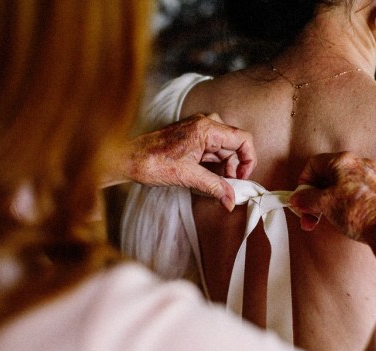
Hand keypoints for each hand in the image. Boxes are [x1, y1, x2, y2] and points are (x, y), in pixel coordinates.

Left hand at [105, 113, 255, 210]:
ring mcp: (198, 129)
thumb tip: (231, 201)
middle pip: (234, 144)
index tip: (242, 177)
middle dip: (234, 166)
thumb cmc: (152, 162)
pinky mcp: (191, 136)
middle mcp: (205, 123)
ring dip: (224, 166)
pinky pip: (211, 148)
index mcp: (207, 128)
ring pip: (223, 147)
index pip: (243, 139)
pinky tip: (208, 177)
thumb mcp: (188, 177)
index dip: (248, 159)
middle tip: (229, 185)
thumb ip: (215, 187)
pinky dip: (214, 163)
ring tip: (217, 184)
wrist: (127, 158)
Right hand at [289, 152, 375, 251]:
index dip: (303, 181)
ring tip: (323, 220)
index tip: (301, 197)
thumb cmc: (359, 212)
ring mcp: (371, 176)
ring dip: (326, 203)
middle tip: (308, 214)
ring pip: (339, 186)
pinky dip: (342, 203)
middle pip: (326, 176)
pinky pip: (353, 192)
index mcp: (343, 161)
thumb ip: (306, 198)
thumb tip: (297, 198)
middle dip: (313, 197)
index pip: (314, 164)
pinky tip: (340, 218)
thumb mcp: (324, 204)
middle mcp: (359, 164)